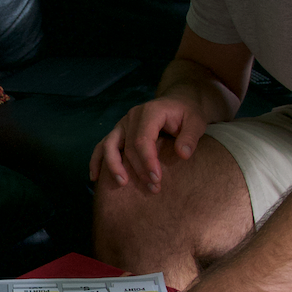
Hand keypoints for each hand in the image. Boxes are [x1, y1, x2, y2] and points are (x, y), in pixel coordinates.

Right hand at [89, 94, 208, 191]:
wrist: (178, 102)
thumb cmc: (187, 114)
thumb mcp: (196, 121)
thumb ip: (190, 136)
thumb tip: (182, 154)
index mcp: (150, 112)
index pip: (142, 139)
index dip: (147, 160)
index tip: (156, 178)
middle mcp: (132, 117)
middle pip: (128, 146)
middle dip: (138, 169)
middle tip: (153, 188)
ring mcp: (122, 124)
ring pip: (110, 145)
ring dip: (113, 166)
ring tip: (122, 184)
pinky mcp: (118, 132)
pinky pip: (102, 146)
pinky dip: (97, 161)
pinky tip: (95, 178)